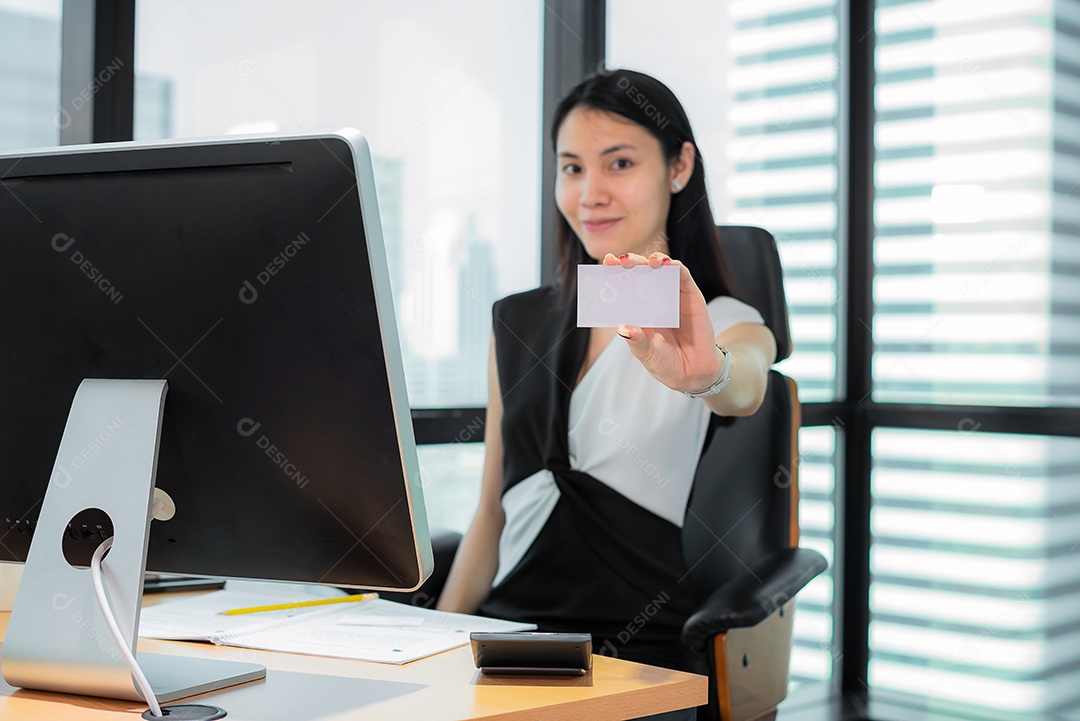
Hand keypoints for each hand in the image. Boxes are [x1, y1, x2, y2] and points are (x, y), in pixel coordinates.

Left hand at [602, 252, 723, 392]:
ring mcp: (673, 295)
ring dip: (652, 260)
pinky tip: (667, 264)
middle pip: (641, 272)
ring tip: (645, 262)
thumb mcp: (647, 354)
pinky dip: (675, 267)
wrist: (693, 373)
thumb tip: (622, 328)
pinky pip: (683, 276)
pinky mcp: (691, 296)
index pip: (624, 286)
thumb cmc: (666, 363)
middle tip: (620, 261)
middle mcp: (654, 299)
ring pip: (661, 270)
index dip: (615, 272)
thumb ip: (637, 341)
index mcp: (638, 310)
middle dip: (630, 263)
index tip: (606, 263)